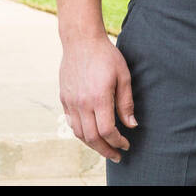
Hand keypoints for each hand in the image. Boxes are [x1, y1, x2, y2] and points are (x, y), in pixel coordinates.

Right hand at [59, 35, 136, 162]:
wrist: (81, 40)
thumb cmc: (106, 56)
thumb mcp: (123, 75)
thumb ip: (126, 102)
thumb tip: (131, 125)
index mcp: (99, 97)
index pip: (107, 131)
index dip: (117, 142)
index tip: (126, 144)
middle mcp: (82, 103)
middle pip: (92, 137)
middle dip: (106, 150)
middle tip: (116, 155)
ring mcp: (70, 101)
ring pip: (79, 133)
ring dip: (92, 145)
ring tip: (104, 147)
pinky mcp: (64, 98)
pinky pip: (71, 122)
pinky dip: (81, 133)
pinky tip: (90, 133)